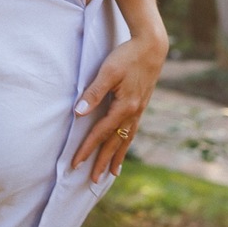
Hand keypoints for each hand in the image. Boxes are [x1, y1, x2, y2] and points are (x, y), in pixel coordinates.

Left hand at [70, 33, 167, 182]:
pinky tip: (124, 145)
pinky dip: (127, 143)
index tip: (75, 163)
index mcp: (124, 107)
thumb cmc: (127, 56)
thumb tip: (78, 113)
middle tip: (93, 180)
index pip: (100, 133)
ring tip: (112, 173)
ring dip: (118, 156)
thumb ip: (93, 93)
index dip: (86, 149)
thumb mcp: (108, 72)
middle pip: (115, 142)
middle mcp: (133, 113)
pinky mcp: (142, 104)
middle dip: (103, 161)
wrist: (152, 46)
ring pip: (127, 139)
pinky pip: (133, 130)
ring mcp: (139, 110)